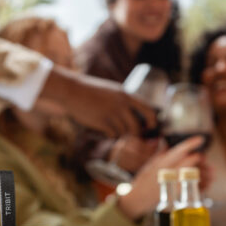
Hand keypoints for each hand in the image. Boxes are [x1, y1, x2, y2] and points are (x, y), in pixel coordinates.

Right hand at [39, 67, 155, 136]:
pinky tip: (104, 130)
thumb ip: (124, 101)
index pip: (148, 110)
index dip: (152, 121)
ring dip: (119, 133)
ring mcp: (111, 113)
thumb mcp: (112, 91)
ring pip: (124, 132)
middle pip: (137, 127)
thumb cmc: (91, 91)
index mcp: (126, 95)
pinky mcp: (101, 122)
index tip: (150, 127)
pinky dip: (110, 135)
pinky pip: (112, 135)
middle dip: (136, 134)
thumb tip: (135, 117)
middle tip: (131, 135)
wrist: (72, 90)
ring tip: (111, 127)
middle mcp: (121, 104)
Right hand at [117, 136, 205, 219]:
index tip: (200, 139)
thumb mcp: (149, 165)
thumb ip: (159, 154)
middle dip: (198, 158)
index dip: (191, 143)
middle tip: (202, 158)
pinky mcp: (176, 195)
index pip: (179, 150)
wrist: (135, 200)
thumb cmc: (142, 182)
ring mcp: (172, 184)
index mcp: (161, 162)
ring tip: (210, 171)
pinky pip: (193, 188)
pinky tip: (207, 183)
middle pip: (189, 161)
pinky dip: (202, 185)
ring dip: (204, 172)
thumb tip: (166, 143)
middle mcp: (167, 172)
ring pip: (193, 174)